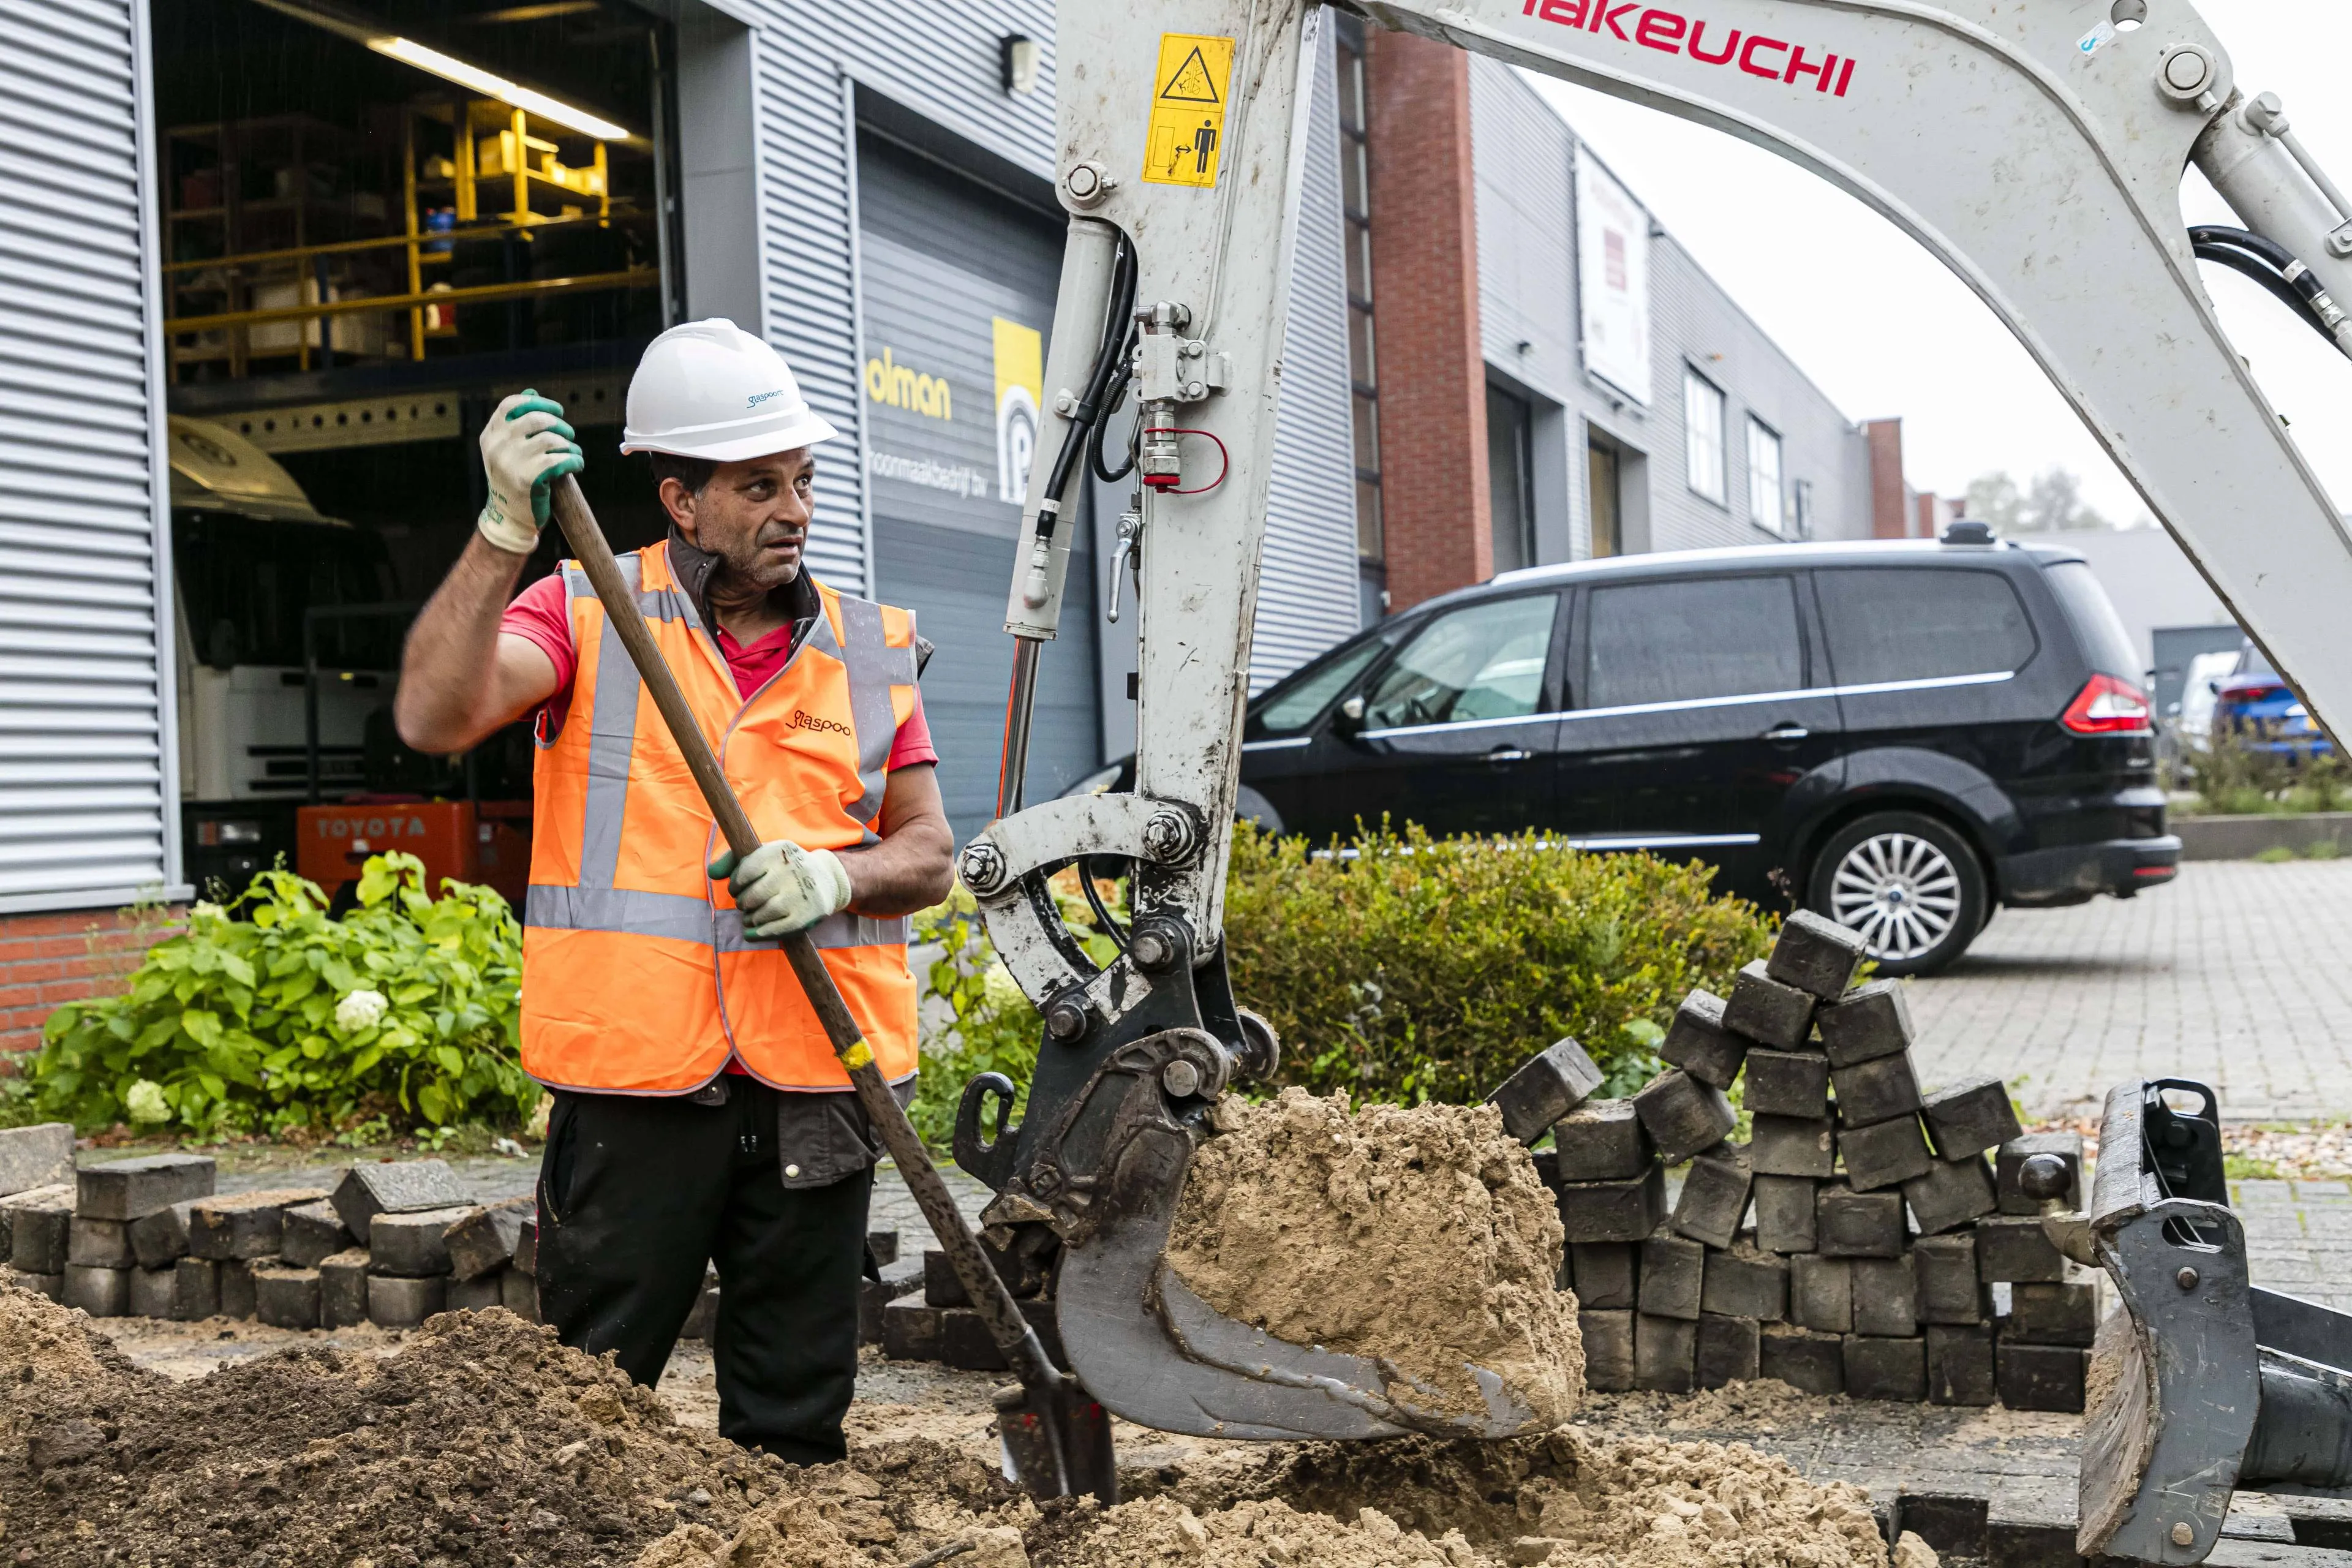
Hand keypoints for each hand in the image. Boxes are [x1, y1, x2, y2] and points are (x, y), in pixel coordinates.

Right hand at [477, 390, 583, 553]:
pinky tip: (576, 465)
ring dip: (569, 445)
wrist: (508, 518)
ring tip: (573, 453)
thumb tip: (532, 392)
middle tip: (568, 435)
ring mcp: (511, 462)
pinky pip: (560, 459)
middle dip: (560, 425)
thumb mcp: (507, 449)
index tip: (557, 411)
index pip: (512, 405)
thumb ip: (517, 423)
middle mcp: (497, 446)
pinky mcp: (528, 478)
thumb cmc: (513, 479)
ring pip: (552, 439)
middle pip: (537, 419)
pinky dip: (574, 460)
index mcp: (490, 435)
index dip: (539, 403)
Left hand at [709, 840, 852, 937]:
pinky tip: (752, 933)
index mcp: (779, 851)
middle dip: (743, 903)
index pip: (745, 871)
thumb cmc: (785, 868)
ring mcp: (800, 895)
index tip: (737, 889)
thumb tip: (712, 873)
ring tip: (751, 917)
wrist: (827, 879)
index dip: (735, 884)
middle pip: (752, 896)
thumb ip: (734, 860)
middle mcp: (792, 871)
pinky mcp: (806, 916)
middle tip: (745, 904)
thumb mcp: (764, 854)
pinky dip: (759, 934)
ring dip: (750, 919)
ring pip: (762, 914)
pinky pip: (776, 930)